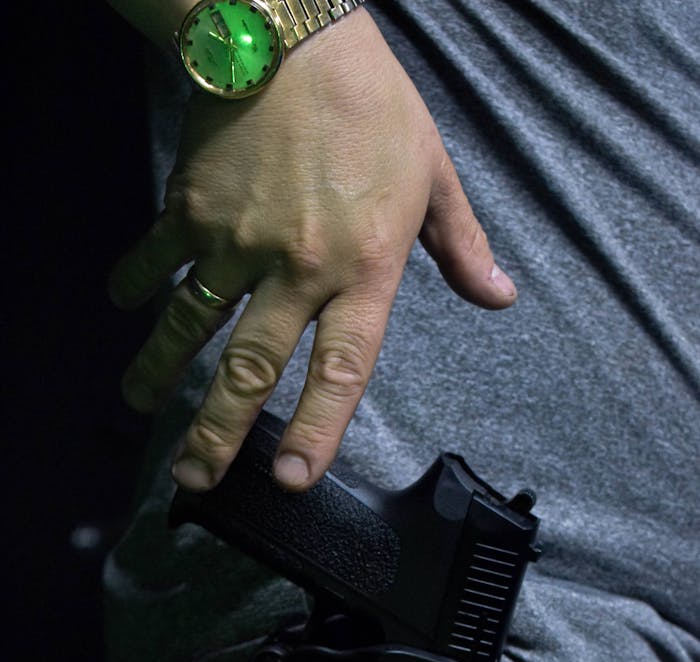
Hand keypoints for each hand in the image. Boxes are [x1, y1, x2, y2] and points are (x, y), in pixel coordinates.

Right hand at [109, 11, 516, 491]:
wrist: (292, 32)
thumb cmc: (373, 105)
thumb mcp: (434, 175)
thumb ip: (462, 248)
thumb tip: (498, 299)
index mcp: (363, 268)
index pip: (343, 368)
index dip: (318, 429)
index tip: (292, 478)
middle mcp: (297, 267)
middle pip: (251, 367)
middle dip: (218, 431)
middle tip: (193, 479)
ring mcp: (237, 241)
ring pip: (190, 325)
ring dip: (161, 372)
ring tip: (139, 407)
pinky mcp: (191, 208)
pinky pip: (156, 260)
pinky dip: (136, 285)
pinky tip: (122, 307)